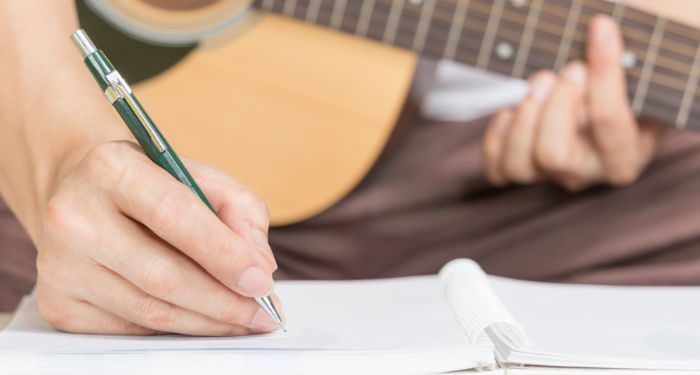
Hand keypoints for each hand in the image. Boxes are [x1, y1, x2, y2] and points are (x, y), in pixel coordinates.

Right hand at [35, 140, 280, 335]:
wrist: (81, 192)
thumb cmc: (151, 185)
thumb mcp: (199, 175)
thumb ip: (240, 210)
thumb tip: (259, 266)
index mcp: (110, 168)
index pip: (173, 215)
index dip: (223, 254)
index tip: (262, 282)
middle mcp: (74, 215)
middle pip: (161, 275)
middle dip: (223, 302)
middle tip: (264, 314)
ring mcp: (59, 264)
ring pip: (149, 310)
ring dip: (206, 322)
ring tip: (244, 319)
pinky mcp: (58, 302)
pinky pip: (131, 327)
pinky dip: (176, 327)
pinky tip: (201, 318)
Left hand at [483, 15, 663, 190]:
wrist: (612, 112)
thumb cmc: (627, 90)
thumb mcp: (637, 79)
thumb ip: (623, 66)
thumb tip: (600, 34)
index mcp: (627, 155)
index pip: (607, 121)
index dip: (602, 73)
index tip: (600, 30)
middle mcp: (588, 173)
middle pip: (553, 155)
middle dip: (553, 105)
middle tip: (569, 69)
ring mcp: (553, 176)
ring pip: (519, 166)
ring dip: (523, 118)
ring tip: (541, 81)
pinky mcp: (525, 170)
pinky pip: (498, 169)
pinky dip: (498, 137)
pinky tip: (512, 109)